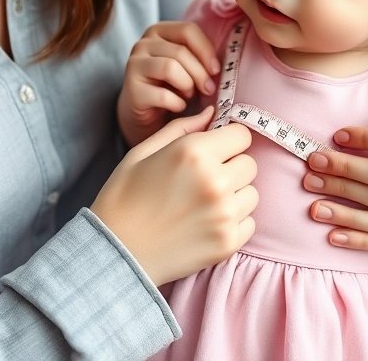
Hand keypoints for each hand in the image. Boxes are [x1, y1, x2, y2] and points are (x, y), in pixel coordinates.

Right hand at [92, 107, 257, 285]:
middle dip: (232, 167)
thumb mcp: (143, 152)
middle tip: (205, 179)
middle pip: (249, 163)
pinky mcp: (228, 242)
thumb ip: (182, 128)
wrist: (116, 253)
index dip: (229, 140)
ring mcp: (224, 214)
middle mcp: (215, 181)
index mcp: (194, 152)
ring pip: (252, 193)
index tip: (217, 150)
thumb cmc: (124, 199)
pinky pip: (249, 222)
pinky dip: (234, 221)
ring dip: (235, 195)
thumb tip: (212, 114)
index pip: (242, 135)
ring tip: (204, 203)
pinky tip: (207, 223)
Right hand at [117, 22, 220, 146]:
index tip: (216, 70)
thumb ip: (198, 57)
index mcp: (158, 31)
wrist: (144, 111)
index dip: (206, 50)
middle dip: (200, 73)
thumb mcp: (185, 65)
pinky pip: (162, 95)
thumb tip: (218, 66)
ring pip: (170, 68)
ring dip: (187, 86)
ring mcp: (134, 65)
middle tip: (209, 90)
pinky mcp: (132, 89)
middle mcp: (142, 44)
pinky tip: (178, 106)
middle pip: (180, 52)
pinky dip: (177, 104)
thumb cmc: (170, 85)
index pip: (187, 30)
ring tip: (189, 95)